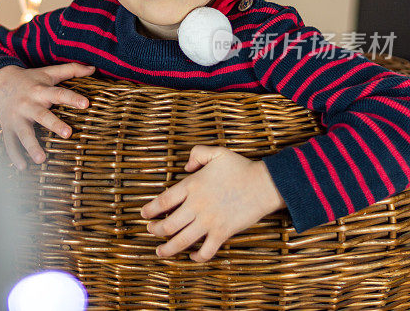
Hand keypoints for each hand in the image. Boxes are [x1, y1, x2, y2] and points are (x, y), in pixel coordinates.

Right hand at [0, 63, 94, 169]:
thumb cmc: (30, 79)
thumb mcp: (48, 72)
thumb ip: (70, 70)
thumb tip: (93, 68)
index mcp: (40, 91)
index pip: (59, 93)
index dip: (72, 98)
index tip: (86, 104)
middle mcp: (28, 105)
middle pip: (42, 115)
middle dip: (54, 124)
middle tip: (68, 134)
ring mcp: (16, 118)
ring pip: (24, 133)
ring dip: (32, 146)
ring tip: (41, 160)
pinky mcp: (7, 128)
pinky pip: (10, 144)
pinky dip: (15, 156)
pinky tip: (23, 168)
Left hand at [140, 145, 285, 262]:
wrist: (265, 184)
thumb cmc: (240, 167)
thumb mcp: (215, 152)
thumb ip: (196, 154)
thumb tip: (185, 166)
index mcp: (191, 185)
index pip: (163, 200)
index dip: (150, 209)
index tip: (143, 214)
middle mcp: (196, 205)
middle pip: (168, 224)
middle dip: (155, 230)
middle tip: (150, 231)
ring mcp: (209, 221)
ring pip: (181, 241)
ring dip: (168, 248)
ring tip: (160, 252)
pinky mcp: (222, 233)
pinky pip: (206, 251)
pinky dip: (197, 257)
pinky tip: (192, 255)